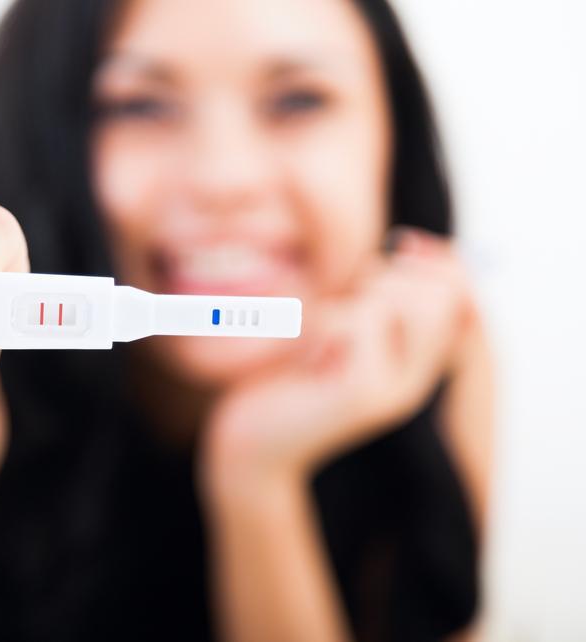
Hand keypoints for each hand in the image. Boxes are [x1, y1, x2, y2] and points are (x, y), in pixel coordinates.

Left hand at [200, 228, 475, 498]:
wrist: (250, 445)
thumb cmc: (285, 377)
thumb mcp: (334, 327)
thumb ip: (372, 296)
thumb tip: (408, 243)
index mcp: (417, 362)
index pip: (464, 294)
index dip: (439, 260)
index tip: (399, 245)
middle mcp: (418, 379)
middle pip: (442, 291)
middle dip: (385, 278)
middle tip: (339, 309)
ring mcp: (397, 390)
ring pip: (397, 300)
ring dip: (349, 300)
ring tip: (318, 337)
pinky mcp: (364, 394)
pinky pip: (361, 321)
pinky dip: (324, 321)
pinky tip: (305, 356)